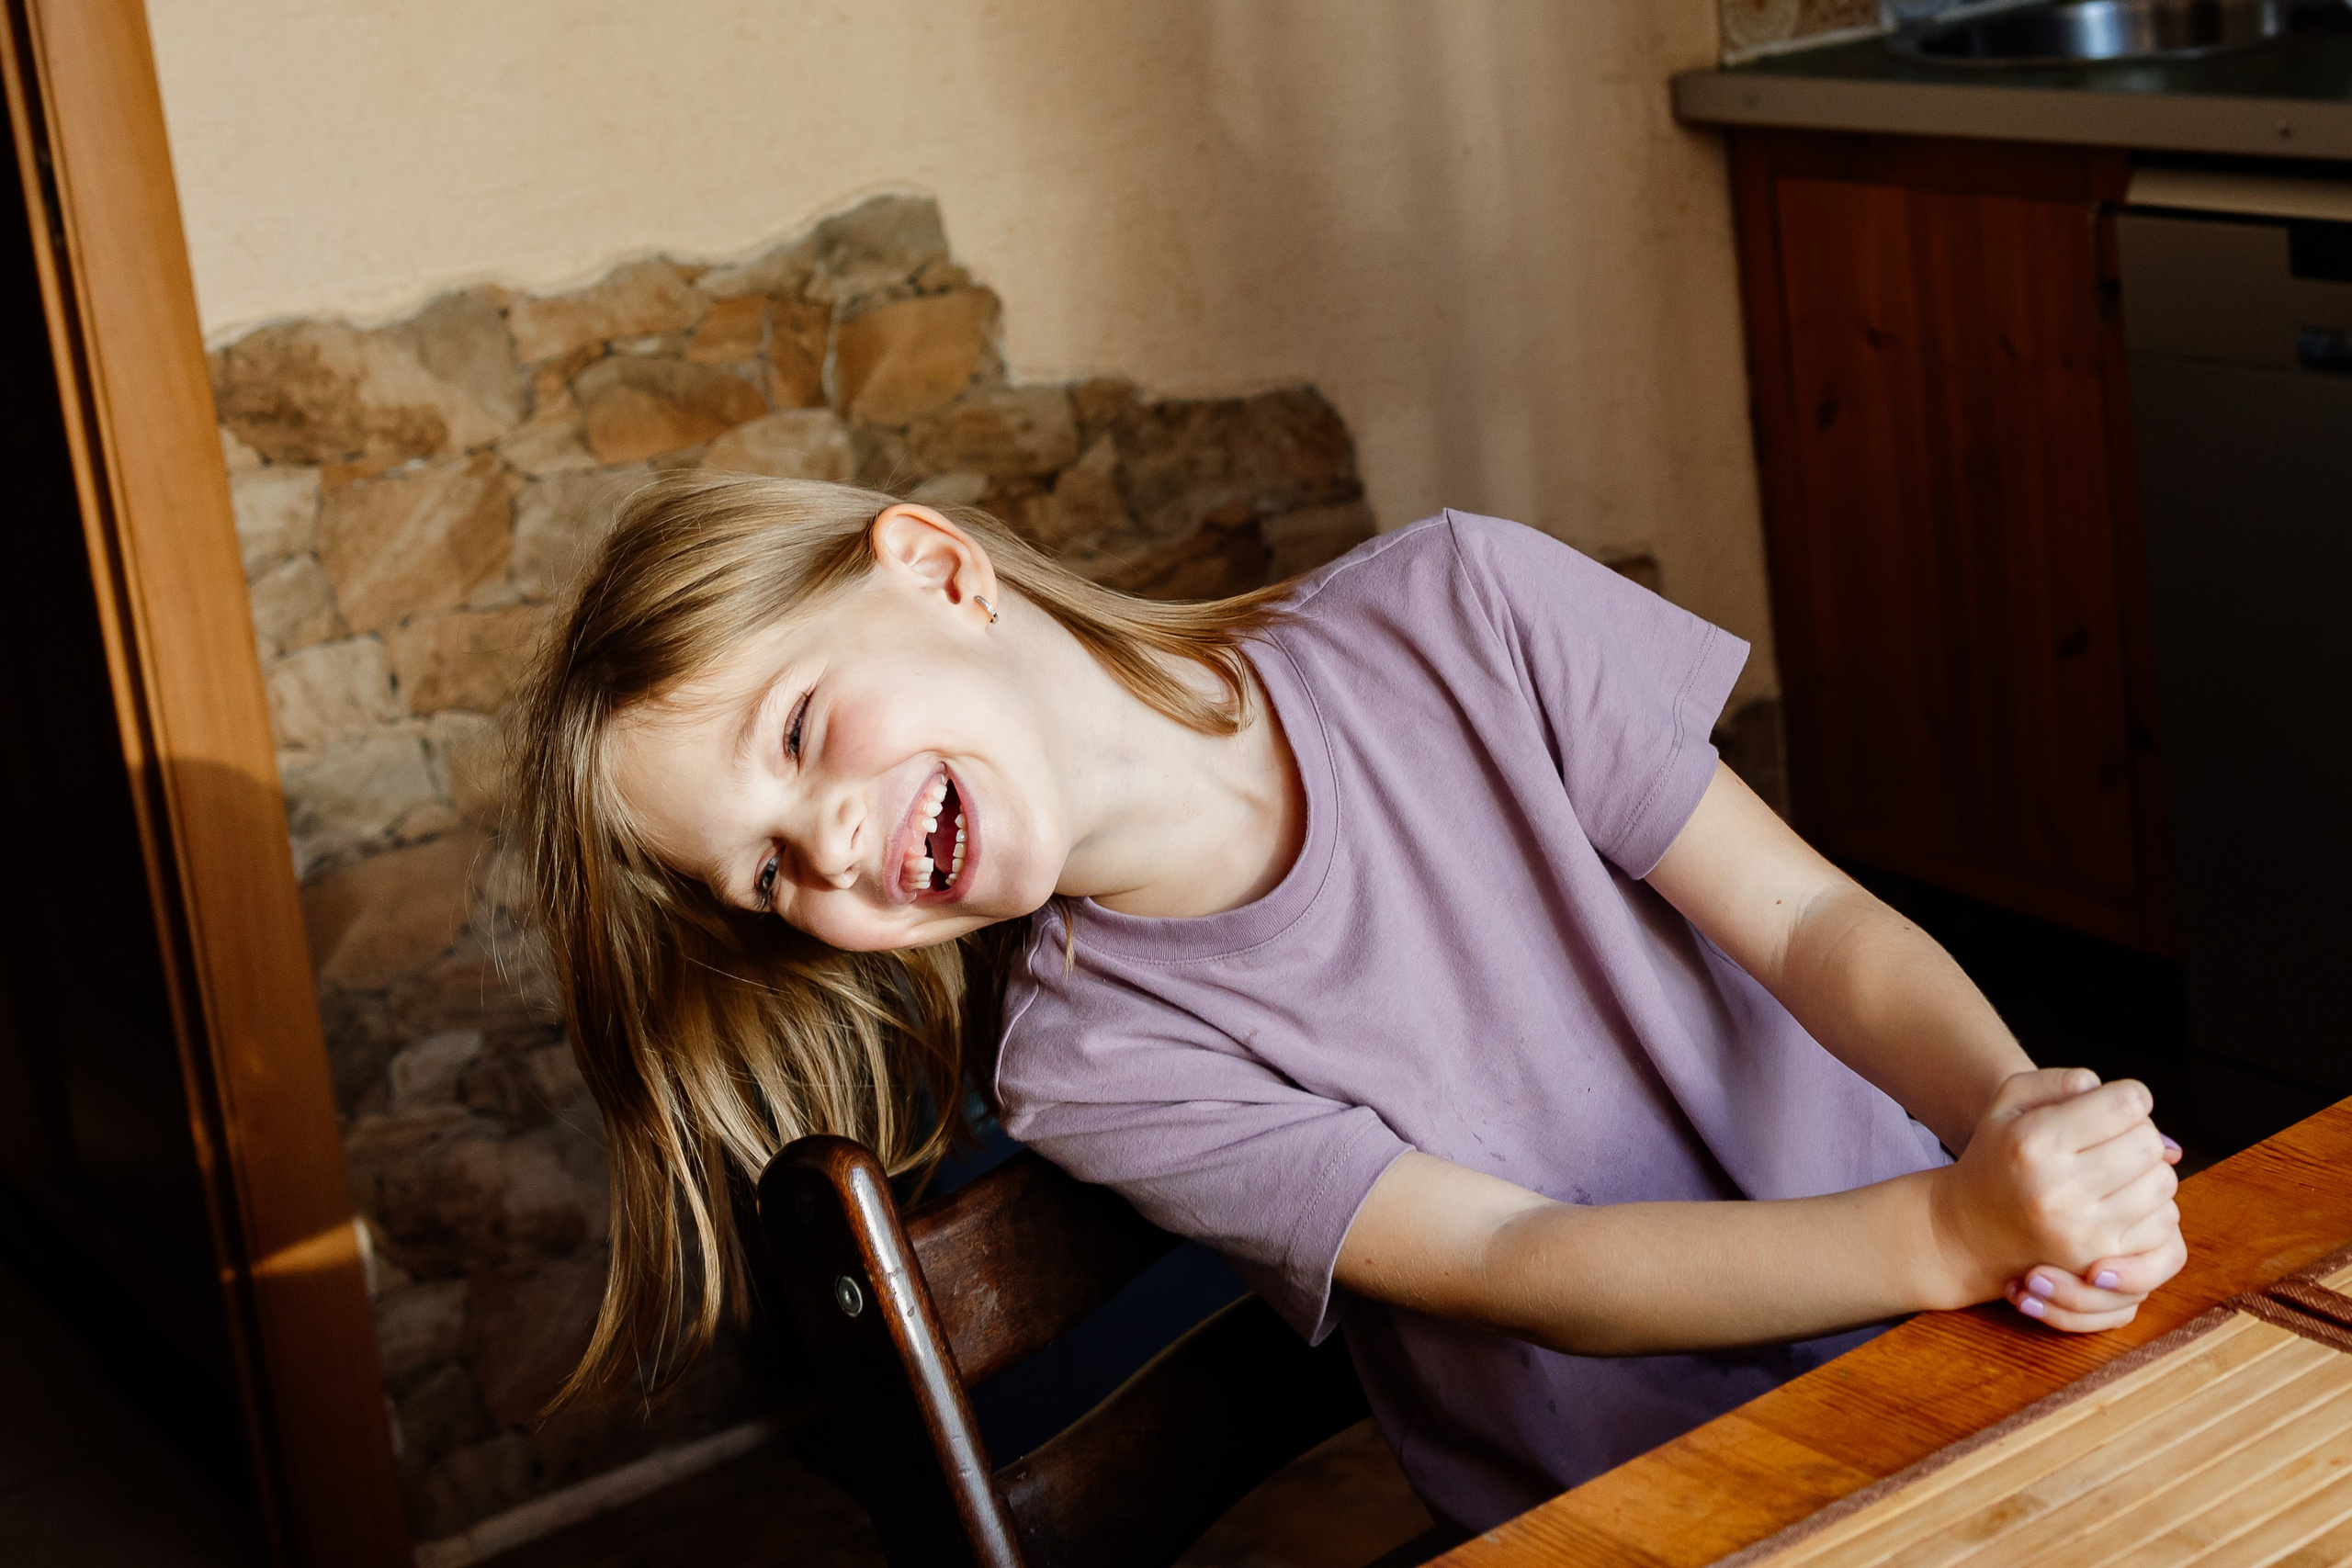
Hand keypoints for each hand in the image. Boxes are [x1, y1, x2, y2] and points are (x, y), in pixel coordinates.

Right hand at [1926, 1068, 2183, 1324]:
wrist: (1970, 1231)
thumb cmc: (1997, 1158)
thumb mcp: (2008, 1103)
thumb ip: (2060, 1080)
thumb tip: (2117, 1095)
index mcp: (2034, 1143)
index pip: (2125, 1105)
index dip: (2130, 1096)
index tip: (2118, 1103)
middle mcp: (2059, 1190)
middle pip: (2149, 1143)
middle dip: (2140, 1132)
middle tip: (2117, 1137)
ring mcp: (2083, 1230)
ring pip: (2163, 1182)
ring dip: (2150, 1170)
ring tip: (2118, 1170)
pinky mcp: (2101, 1258)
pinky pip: (2164, 1222)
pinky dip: (2153, 1206)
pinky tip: (2123, 1200)